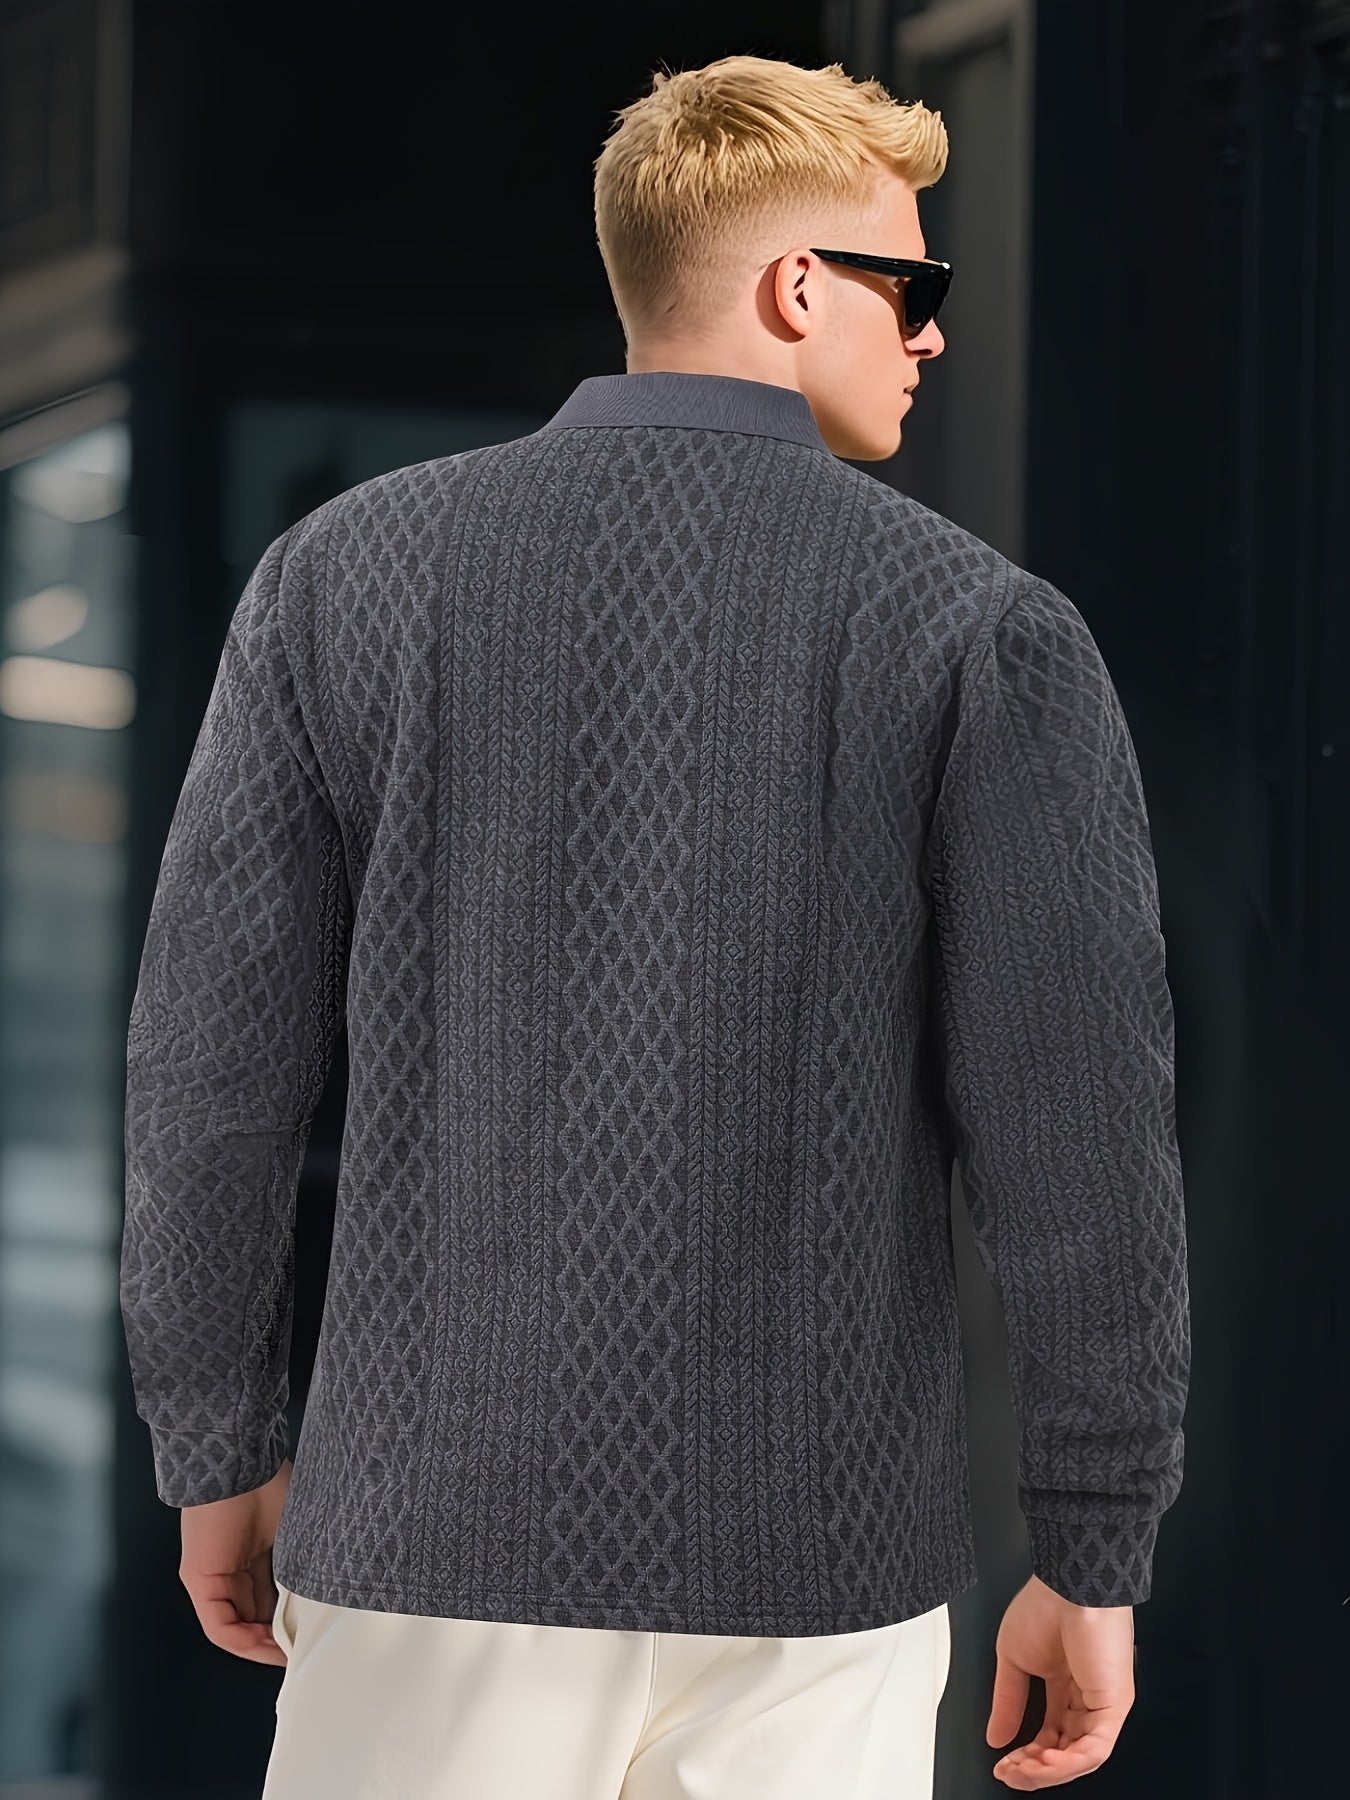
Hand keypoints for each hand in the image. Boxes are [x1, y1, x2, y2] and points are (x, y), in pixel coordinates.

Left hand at [178, 1455, 292, 1664]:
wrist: (240, 1460)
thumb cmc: (271, 1485)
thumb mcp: (295, 1533)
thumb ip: (300, 1565)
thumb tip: (321, 1598)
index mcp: (253, 1555)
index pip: (269, 1601)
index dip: (289, 1623)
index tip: (312, 1636)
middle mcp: (229, 1571)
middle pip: (252, 1619)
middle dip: (277, 1641)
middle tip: (304, 1651)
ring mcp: (211, 1578)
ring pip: (235, 1627)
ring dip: (262, 1647)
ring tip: (289, 1656)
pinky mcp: (199, 1580)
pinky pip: (219, 1625)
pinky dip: (244, 1642)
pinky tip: (269, 1647)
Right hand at [986, 1573, 1135, 1787]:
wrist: (1068, 1584)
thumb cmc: (1047, 1605)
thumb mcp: (1014, 1659)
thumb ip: (1007, 1701)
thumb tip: (996, 1736)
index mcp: (1064, 1684)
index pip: (1048, 1735)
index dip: (1025, 1754)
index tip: (1002, 1761)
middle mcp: (1086, 1697)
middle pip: (1063, 1752)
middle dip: (1034, 1768)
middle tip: (1009, 1772)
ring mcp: (1103, 1703)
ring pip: (1080, 1757)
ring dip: (1049, 1771)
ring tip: (1022, 1768)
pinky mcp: (1115, 1705)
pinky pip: (1096, 1748)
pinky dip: (1069, 1762)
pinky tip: (1045, 1761)